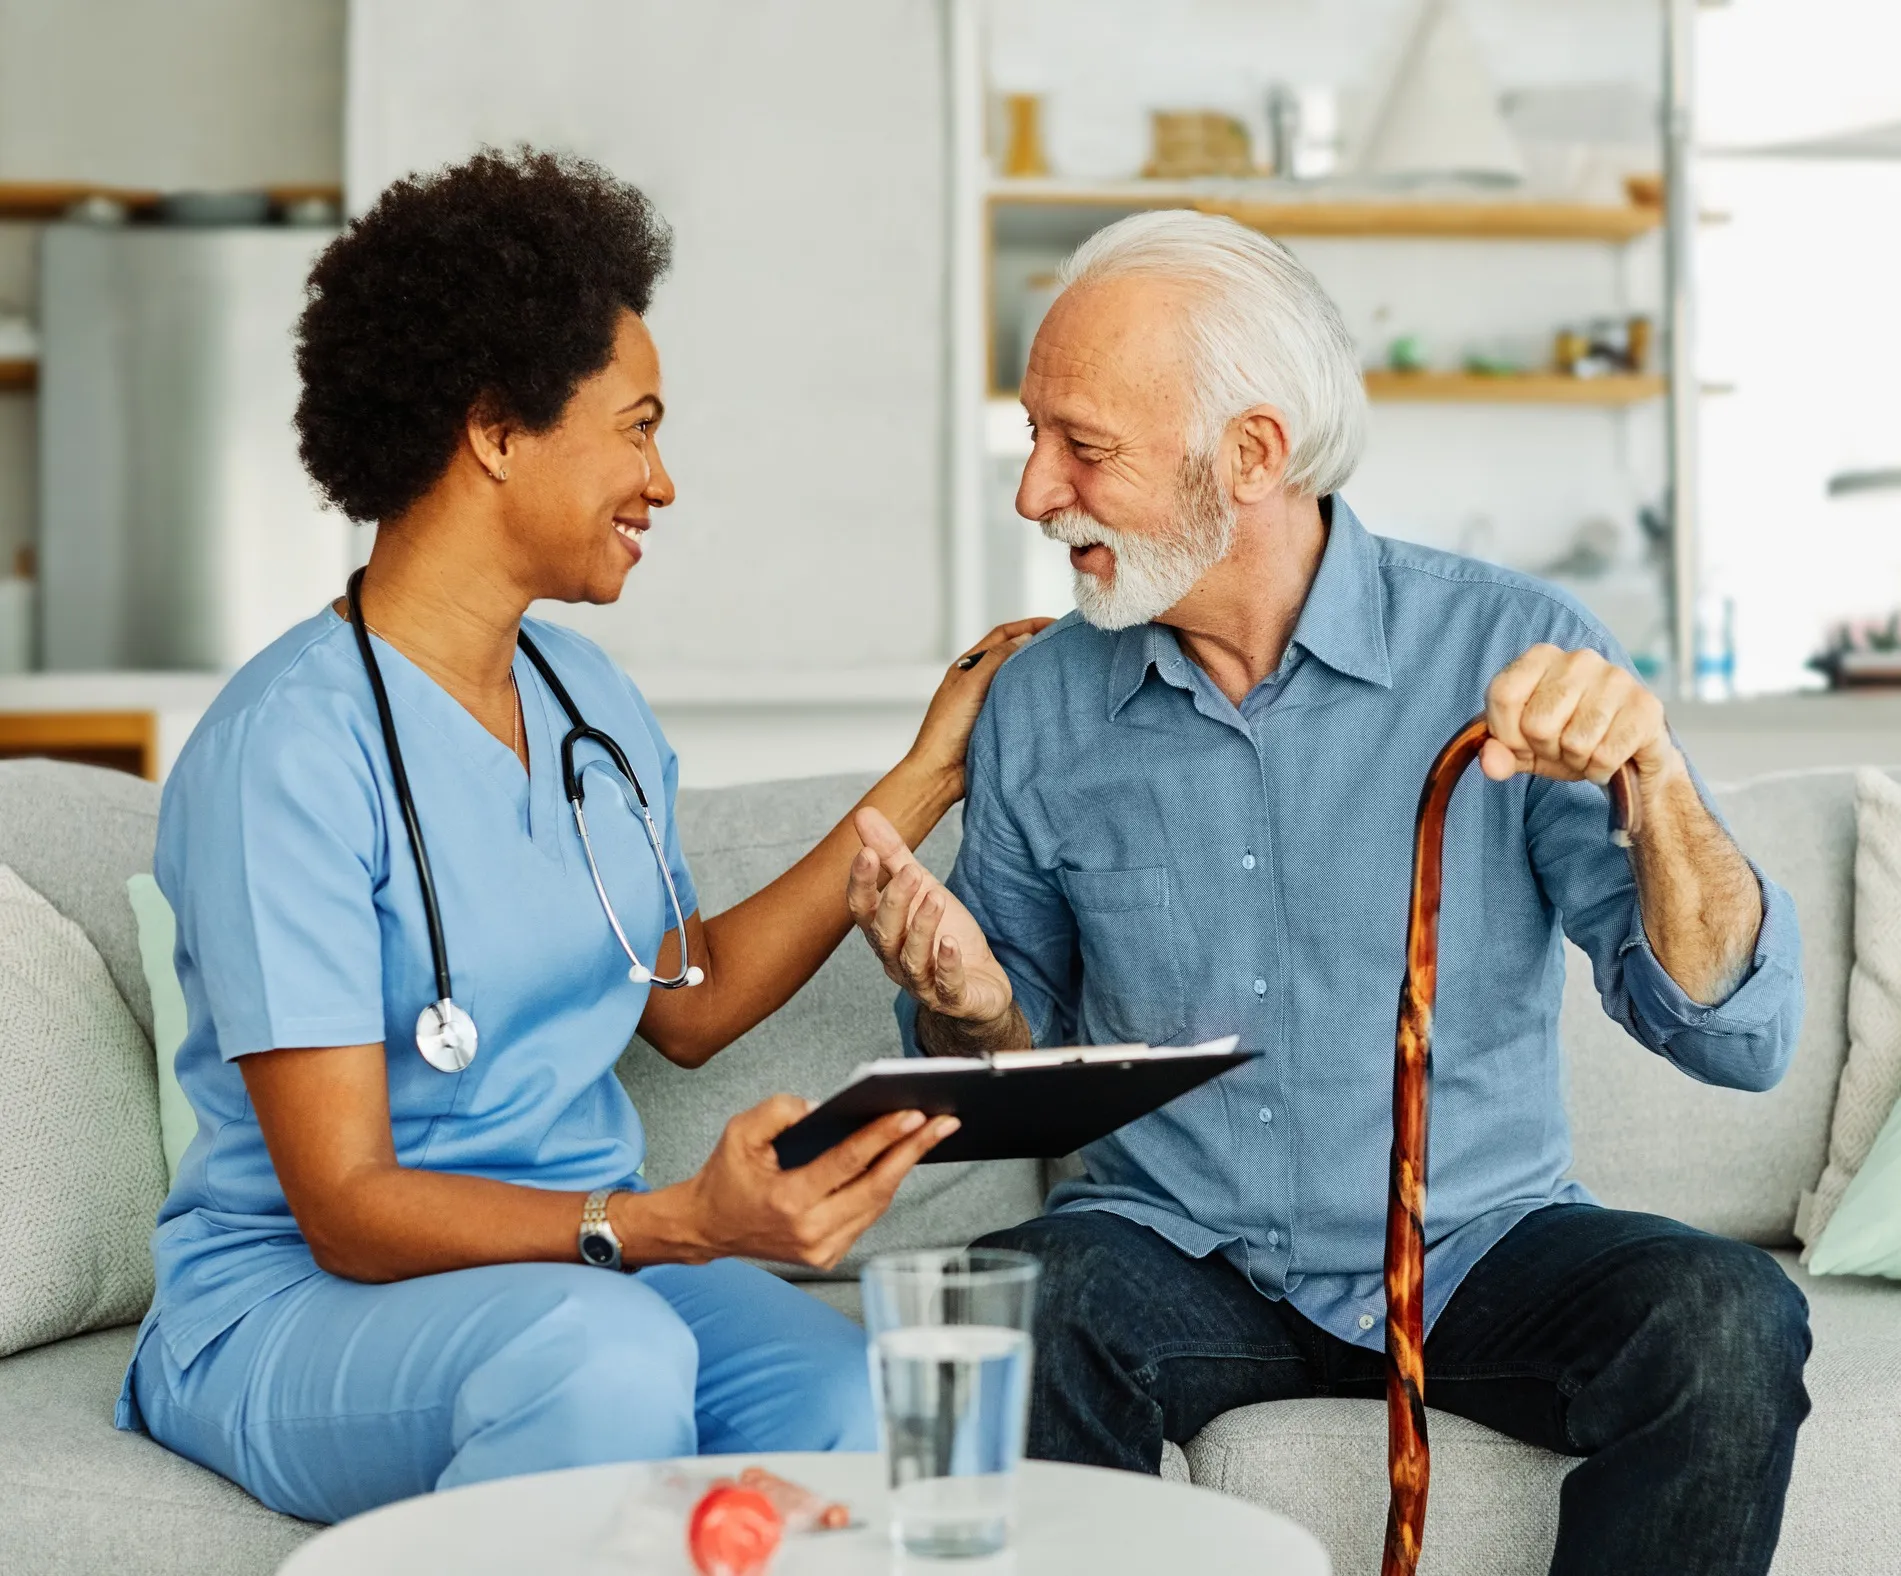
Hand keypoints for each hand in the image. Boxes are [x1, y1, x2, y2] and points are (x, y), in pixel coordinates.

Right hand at [674, 1094, 957, 1269]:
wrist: (708, 1228)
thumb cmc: (726, 1177)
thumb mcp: (740, 1132)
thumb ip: (780, 1111)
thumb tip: (825, 1107)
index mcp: (788, 1201)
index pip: (847, 1163)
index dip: (883, 1138)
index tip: (913, 1115)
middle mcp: (810, 1232)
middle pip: (876, 1188)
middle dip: (913, 1151)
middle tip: (943, 1122)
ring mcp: (822, 1250)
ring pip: (877, 1204)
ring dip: (904, 1168)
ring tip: (930, 1135)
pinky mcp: (829, 1256)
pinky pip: (867, 1216)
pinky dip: (884, 1187)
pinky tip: (900, 1160)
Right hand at [847, 806, 1014, 1025]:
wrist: (980, 985)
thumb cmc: (945, 933)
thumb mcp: (922, 888)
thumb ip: (892, 855)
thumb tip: (863, 814)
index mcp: (884, 931)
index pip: (862, 909)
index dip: (861, 883)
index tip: (865, 852)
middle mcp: (896, 959)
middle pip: (885, 933)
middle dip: (895, 902)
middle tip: (911, 872)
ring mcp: (923, 983)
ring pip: (912, 959)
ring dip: (922, 927)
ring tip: (936, 897)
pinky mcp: (954, 999)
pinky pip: (946, 986)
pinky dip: (947, 965)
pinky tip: (951, 943)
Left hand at [904, 620, 1051, 798]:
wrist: (941, 773)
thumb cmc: (946, 731)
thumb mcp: (970, 686)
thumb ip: (996, 659)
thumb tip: (1024, 638)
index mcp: (968, 666)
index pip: (1002, 635)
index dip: (1028, 625)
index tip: (1054, 624)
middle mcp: (979, 681)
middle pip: (1013, 654)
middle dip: (1037, 645)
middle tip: (1064, 644)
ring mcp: (990, 702)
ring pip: (1019, 679)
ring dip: (1038, 671)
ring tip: (1063, 667)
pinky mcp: (999, 722)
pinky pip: (1021, 703)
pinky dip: (1036, 696)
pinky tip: (1051, 698)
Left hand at [1481, 644, 1682, 789]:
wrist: (1627, 755)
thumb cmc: (1569, 740)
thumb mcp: (1524, 748)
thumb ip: (1499, 754)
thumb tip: (1489, 762)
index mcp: (1541, 657)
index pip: (1503, 695)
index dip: (1508, 733)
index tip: (1524, 741)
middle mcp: (1579, 659)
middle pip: (1537, 724)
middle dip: (1546, 750)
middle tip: (1562, 746)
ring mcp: (1615, 678)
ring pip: (1574, 742)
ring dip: (1576, 762)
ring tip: (1586, 751)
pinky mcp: (1645, 705)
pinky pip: (1605, 755)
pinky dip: (1600, 769)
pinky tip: (1607, 759)